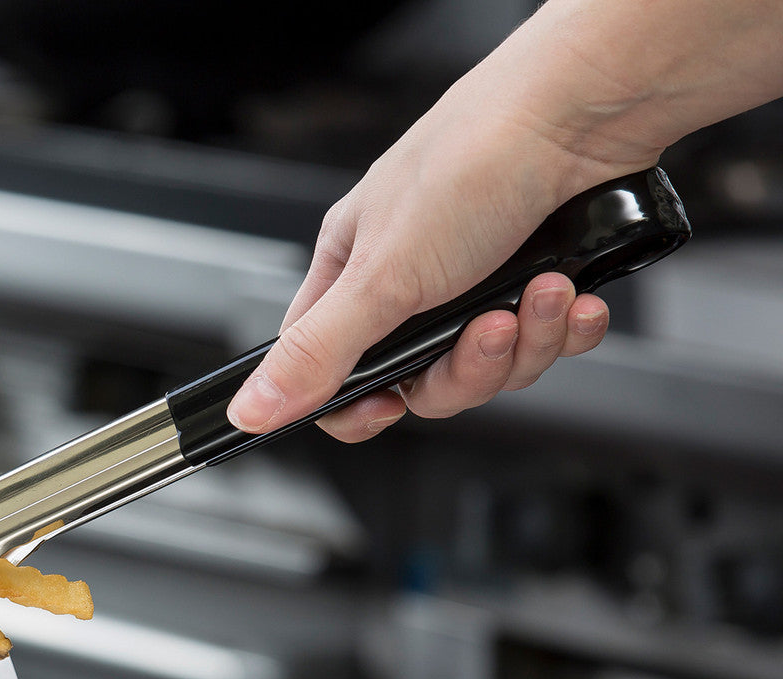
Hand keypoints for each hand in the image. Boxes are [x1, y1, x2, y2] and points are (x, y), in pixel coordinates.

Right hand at [225, 99, 614, 442]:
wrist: (585, 110)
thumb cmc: (474, 161)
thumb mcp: (380, 277)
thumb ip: (317, 354)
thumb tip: (252, 409)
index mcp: (355, 275)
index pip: (332, 371)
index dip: (359, 405)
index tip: (389, 407)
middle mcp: (413, 283)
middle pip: (424, 384)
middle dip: (468, 368)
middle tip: (488, 329)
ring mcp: (477, 284)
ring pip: (490, 367)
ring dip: (526, 341)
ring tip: (541, 292)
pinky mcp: (538, 283)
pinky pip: (543, 342)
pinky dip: (565, 328)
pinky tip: (574, 298)